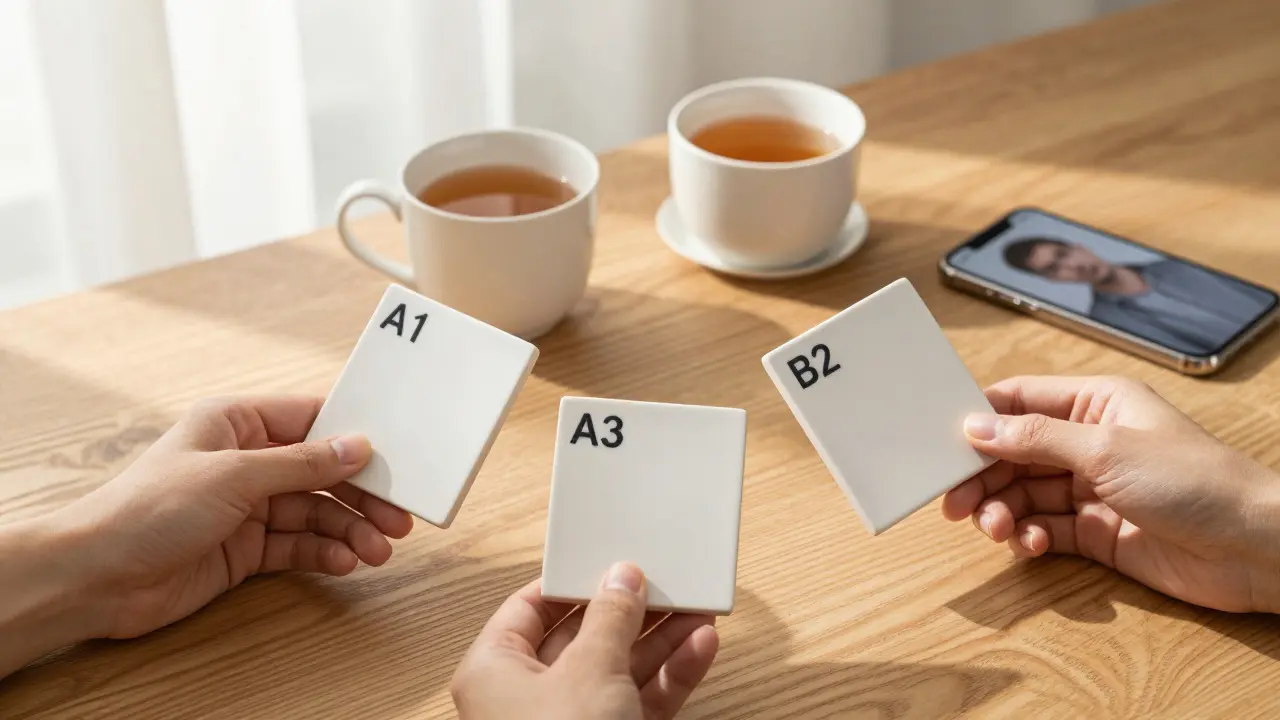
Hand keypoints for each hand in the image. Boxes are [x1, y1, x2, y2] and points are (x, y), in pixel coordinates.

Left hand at [53, 396, 413, 638]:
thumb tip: (358, 446)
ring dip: (349, 530)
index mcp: (237, 422)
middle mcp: (246, 460)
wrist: (97, 577)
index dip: (355, 437)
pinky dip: (324, 553)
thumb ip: (302, 463)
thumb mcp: (235, 476)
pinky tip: (345, 562)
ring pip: (315, 512)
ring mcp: (246, 506)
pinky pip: (298, 546)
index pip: (312, 419)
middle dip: (360, 495)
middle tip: (398, 518)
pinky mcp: (245, 548)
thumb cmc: (150, 509)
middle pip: (321, 472)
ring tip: (377, 550)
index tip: (396, 457)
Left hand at [451, 563, 719, 719]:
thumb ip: (611, 618)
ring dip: (661, 638)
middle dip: (632, 609)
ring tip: (698, 607)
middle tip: (666, 579)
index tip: (609, 558)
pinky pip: (642, 700)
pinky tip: (700, 646)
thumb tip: (622, 578)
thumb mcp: (590, 670)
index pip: (530, 609)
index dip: (571, 582)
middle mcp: (530, 698)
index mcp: (495, 671)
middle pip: (584, 636)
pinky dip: (671, 674)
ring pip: (621, 668)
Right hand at [943, 375, 1279, 612]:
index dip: (979, 417)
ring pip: (1024, 493)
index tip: (942, 442)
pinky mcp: (1098, 532)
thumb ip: (1035, 438)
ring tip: (996, 528)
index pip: (1021, 400)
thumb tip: (976, 425)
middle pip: (1014, 451)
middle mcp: (1090, 442)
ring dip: (1002, 509)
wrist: (1254, 548)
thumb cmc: (1195, 481)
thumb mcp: (1106, 449)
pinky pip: (1045, 528)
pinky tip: (1028, 544)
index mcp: (1096, 403)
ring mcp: (1093, 488)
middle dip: (983, 475)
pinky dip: (1028, 536)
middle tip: (956, 503)